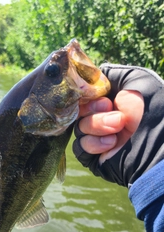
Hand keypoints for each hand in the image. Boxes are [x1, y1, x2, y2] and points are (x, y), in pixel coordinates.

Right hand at [73, 63, 163, 186]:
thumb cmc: (151, 109)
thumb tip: (95, 77)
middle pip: (78, 111)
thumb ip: (113, 73)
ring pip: (79, 128)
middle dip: (93, 109)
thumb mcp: (136, 79)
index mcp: (109, 102)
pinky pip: (80, 147)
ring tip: (118, 128)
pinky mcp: (93, 156)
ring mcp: (97, 137)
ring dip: (97, 126)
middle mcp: (101, 118)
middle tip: (109, 107)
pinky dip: (93, 143)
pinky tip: (111, 143)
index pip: (84, 96)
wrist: (155, 142)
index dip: (87, 95)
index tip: (101, 95)